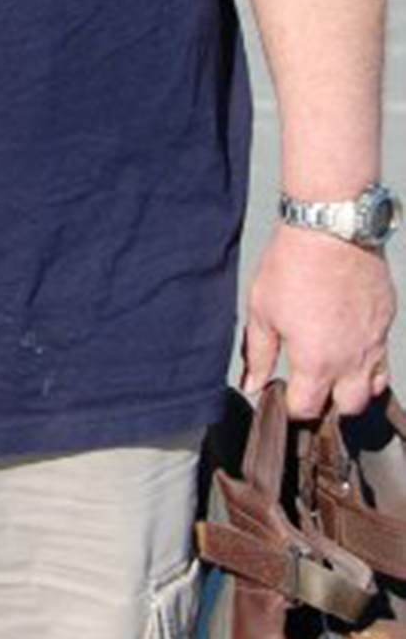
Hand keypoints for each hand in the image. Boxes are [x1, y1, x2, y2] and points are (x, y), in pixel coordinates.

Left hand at [242, 223, 396, 417]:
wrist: (330, 230)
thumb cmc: (291, 267)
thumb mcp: (262, 311)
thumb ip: (259, 354)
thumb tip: (252, 384)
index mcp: (316, 363)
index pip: (308, 408)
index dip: (292, 406)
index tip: (284, 394)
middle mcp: (351, 360)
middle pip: (350, 407)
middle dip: (330, 405)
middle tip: (313, 387)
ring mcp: (374, 341)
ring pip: (374, 386)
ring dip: (356, 386)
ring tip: (336, 371)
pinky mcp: (386, 321)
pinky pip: (383, 353)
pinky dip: (370, 358)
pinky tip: (351, 342)